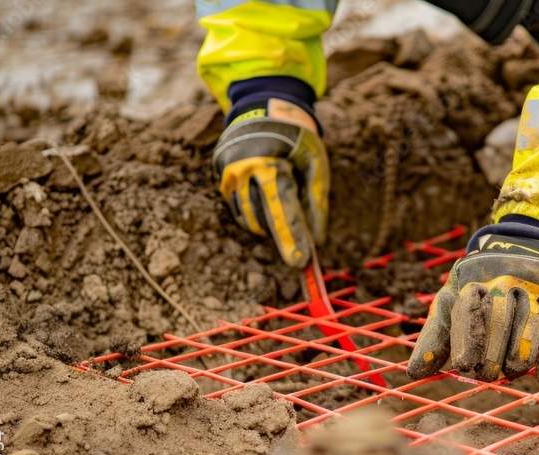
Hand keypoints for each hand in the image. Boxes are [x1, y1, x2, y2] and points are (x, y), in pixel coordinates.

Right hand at [213, 99, 328, 267]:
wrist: (265, 109)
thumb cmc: (298, 139)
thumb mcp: (316, 163)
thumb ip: (317, 199)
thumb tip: (317, 238)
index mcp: (270, 162)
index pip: (283, 209)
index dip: (293, 237)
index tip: (300, 261)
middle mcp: (243, 168)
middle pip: (262, 217)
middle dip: (281, 240)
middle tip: (296, 259)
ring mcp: (228, 172)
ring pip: (247, 216)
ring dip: (267, 227)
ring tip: (285, 224)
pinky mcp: (221, 175)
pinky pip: (237, 207)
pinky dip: (254, 215)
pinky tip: (267, 210)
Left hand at [407, 233, 538, 386]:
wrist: (520, 250)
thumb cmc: (477, 291)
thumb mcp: (452, 305)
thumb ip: (435, 338)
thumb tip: (414, 373)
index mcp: (473, 280)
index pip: (470, 309)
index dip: (467, 338)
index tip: (464, 364)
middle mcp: (506, 280)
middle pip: (500, 319)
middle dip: (493, 352)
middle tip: (486, 375)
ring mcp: (537, 289)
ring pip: (531, 324)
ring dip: (520, 355)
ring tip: (510, 372)